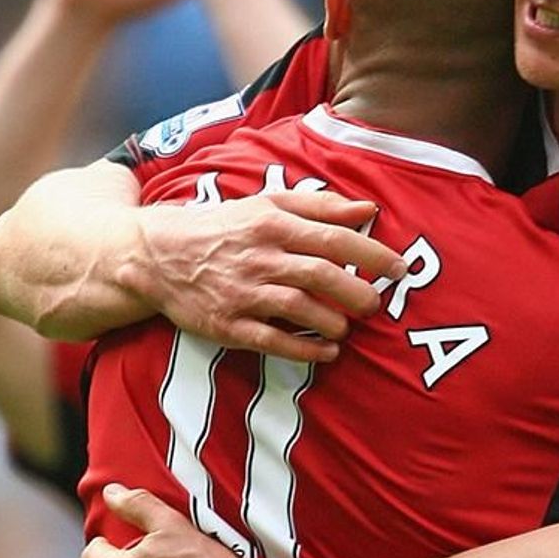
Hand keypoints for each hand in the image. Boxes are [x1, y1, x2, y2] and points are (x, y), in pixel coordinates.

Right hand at [129, 191, 407, 362]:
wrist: (158, 256)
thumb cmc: (223, 226)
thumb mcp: (267, 205)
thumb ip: (320, 206)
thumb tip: (368, 208)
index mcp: (272, 224)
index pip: (333, 238)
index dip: (371, 254)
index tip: (400, 268)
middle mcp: (259, 258)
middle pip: (320, 275)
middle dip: (358, 291)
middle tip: (378, 303)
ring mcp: (242, 293)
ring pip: (298, 308)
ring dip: (333, 321)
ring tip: (348, 326)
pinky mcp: (227, 325)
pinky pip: (272, 341)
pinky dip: (305, 350)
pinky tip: (328, 352)